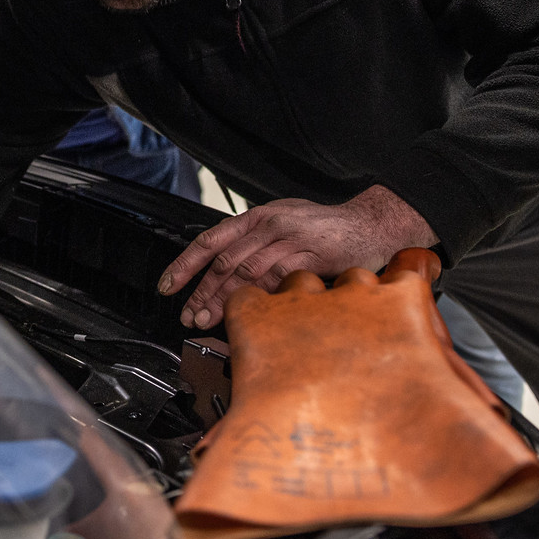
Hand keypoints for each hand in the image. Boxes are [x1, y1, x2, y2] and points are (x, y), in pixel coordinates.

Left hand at [161, 185, 436, 329]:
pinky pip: (276, 282)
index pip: (210, 240)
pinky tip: (248, 316)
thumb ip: (255, 244)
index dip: (185, 264)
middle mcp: (268, 224)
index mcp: (258, 216)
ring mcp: (288, 239)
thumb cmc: (327, 229)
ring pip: (245, 273)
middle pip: (223, 261)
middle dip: (201, 293)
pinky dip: (259, 300)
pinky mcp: (308, 257)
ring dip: (223, 301)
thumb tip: (225, 276)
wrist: (371, 225)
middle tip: (189, 316)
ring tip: (207, 321)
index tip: (167, 286)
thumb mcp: (284, 225)